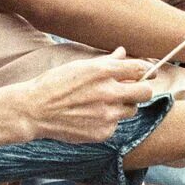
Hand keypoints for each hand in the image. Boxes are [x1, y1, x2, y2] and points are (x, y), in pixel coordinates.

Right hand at [20, 49, 154, 142]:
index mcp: (103, 72)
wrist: (34, 110)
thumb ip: (106, 61)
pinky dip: (107, 121)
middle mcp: (109, 93)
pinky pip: (115, 125)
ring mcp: (107, 114)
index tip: (150, 73)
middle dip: (142, 90)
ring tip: (101, 104)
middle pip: (145, 92)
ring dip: (123, 106)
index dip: (148, 71)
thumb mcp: (79, 66)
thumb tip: (122, 52)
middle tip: (132, 91)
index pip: (139, 69)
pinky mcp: (103, 132)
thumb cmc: (54, 84)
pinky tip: (90, 117)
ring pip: (131, 110)